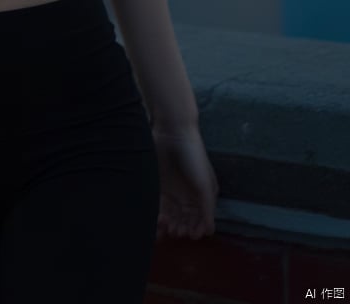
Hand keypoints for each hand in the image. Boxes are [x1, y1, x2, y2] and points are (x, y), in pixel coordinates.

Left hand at [152, 124, 218, 240]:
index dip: (197, 228)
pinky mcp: (159, 186)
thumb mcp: (204, 184)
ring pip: (172, 215)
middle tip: (177, 231)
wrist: (173, 132)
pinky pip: (159, 206)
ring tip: (166, 227)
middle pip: (186, 219)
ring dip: (170, 224)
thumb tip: (210, 232)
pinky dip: (159, 216)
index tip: (191, 235)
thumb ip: (207, 208)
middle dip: (182, 227)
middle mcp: (189, 195)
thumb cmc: (194, 157)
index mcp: (203, 195)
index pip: (201, 219)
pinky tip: (157, 221)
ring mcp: (173, 191)